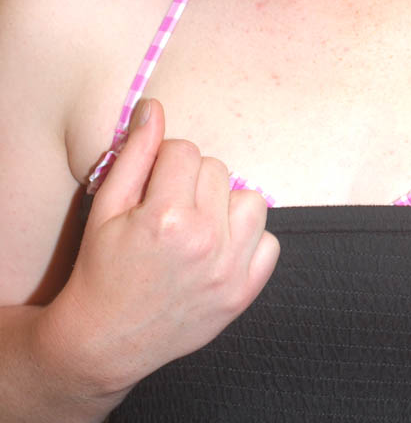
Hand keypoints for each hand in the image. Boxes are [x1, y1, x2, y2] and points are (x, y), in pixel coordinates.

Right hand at [46, 99, 278, 395]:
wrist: (105, 340)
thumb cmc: (102, 268)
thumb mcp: (107, 206)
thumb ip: (135, 153)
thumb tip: (154, 107)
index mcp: (167, 216)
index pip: (185, 151)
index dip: (165, 162)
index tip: (152, 186)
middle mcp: (205, 241)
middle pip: (218, 169)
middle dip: (192, 180)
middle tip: (168, 209)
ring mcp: (230, 270)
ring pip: (251, 199)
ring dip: (226, 205)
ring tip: (197, 225)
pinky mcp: (244, 294)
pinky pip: (270, 242)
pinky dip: (249, 241)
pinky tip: (218, 250)